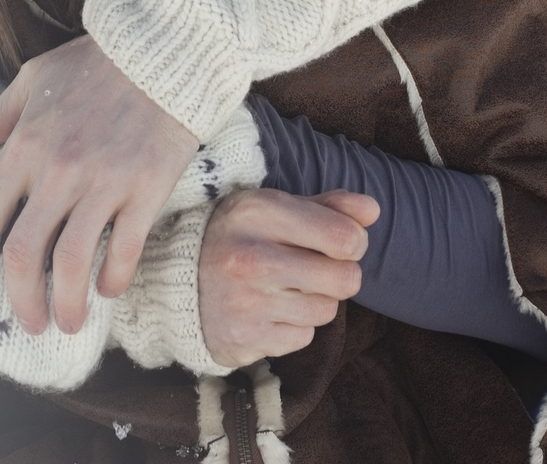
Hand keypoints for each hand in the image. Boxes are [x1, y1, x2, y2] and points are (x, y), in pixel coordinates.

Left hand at [0, 36, 198, 333]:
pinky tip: (108, 289)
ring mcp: (104, 181)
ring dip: (66, 303)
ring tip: (66, 322)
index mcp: (25, 145)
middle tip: (27, 322)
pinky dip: (114, 278)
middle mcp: (59, 169)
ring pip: (72, 262)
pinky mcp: (146, 188)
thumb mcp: (31, 82)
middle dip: (21, 299)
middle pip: (25, 253)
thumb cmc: (95, 63)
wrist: (165, 46)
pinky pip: (125, 248)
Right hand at [198, 189, 374, 368]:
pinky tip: (270, 310)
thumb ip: (328, 207)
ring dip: (316, 301)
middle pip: (345, 279)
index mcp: (258, 212)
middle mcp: (251, 257)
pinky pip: (303, 337)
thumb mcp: (274, 208)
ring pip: (327, 310)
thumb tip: (372, 211)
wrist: (173, 281)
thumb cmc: (239, 238)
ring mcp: (246, 302)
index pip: (345, 237)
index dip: (353, 241)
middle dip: (341, 275)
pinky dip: (295, 326)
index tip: (339, 242)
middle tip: (318, 269)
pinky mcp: (245, 339)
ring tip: (286, 288)